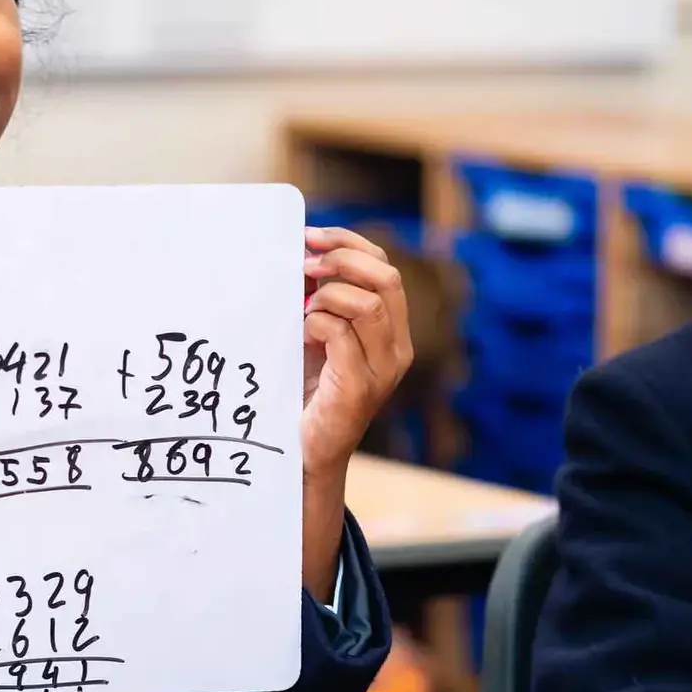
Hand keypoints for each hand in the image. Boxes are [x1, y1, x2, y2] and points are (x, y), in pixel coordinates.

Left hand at [299, 226, 413, 595]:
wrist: (302, 455)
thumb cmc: (304, 394)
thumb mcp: (314, 340)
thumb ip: (316, 303)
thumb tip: (295, 257)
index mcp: (391, 331)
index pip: (385, 269)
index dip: (349, 244)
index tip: (309, 236)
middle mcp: (397, 349)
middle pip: (385, 278)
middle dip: (341, 260)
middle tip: (302, 265)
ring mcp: (382, 370)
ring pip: (366, 303)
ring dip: (325, 295)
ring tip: (300, 310)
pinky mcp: (359, 388)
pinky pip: (341, 335)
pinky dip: (314, 323)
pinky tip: (298, 334)